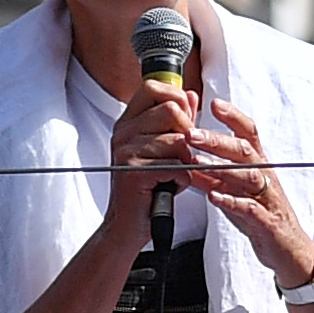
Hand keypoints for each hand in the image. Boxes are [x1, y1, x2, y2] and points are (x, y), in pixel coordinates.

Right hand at [104, 78, 206, 233]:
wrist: (127, 225)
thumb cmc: (148, 187)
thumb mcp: (160, 149)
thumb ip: (175, 121)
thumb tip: (190, 94)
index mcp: (128, 122)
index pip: (153, 87)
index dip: (176, 98)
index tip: (184, 118)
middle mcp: (123, 132)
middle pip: (170, 110)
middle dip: (188, 132)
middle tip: (183, 153)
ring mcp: (126, 151)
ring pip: (178, 140)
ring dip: (186, 160)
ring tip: (174, 174)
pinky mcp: (134, 172)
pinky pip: (177, 166)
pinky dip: (183, 179)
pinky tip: (171, 186)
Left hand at [182, 100, 313, 286]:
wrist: (289, 252)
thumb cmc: (260, 218)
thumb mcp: (235, 193)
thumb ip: (213, 177)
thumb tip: (188, 160)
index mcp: (259, 166)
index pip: (249, 134)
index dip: (234, 117)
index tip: (213, 103)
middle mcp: (266, 178)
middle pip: (245, 151)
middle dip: (217, 140)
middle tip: (191, 133)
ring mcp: (268, 199)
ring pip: (249, 176)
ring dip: (221, 167)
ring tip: (197, 162)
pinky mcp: (268, 223)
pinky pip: (250, 209)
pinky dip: (232, 202)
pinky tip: (214, 196)